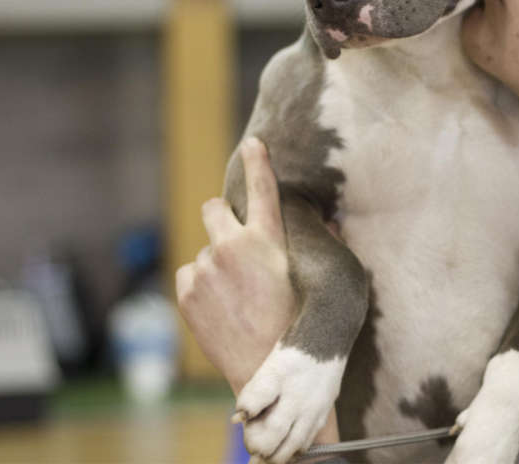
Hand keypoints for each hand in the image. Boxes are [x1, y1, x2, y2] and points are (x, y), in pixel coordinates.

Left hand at [176, 137, 295, 393]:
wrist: (265, 373)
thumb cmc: (298, 327)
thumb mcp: (315, 282)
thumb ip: (320, 244)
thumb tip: (332, 221)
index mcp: (267, 240)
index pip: (262, 188)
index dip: (257, 161)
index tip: (252, 145)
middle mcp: (231, 246)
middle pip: (214, 207)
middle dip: (221, 216)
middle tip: (234, 241)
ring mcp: (204, 269)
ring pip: (204, 249)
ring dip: (216, 263)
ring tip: (237, 296)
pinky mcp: (186, 292)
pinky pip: (190, 274)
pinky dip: (200, 285)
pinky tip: (221, 308)